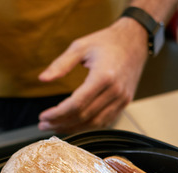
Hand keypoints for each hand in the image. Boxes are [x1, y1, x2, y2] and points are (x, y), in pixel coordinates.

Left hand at [37, 18, 148, 132]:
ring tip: (55, 127)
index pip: (76, 104)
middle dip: (61, 123)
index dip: (57, 114)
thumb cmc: (107, 41)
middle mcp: (115, 91)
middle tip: (44, 125)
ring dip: (73, 128)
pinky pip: (105, 121)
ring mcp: (122, 98)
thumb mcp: (80, 46)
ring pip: (94, 123)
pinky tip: (74, 125)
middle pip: (84, 116)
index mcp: (103, 76)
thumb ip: (61, 64)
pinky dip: (88, 126)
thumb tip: (42, 79)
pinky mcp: (125, 102)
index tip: (43, 116)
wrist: (135, 40)